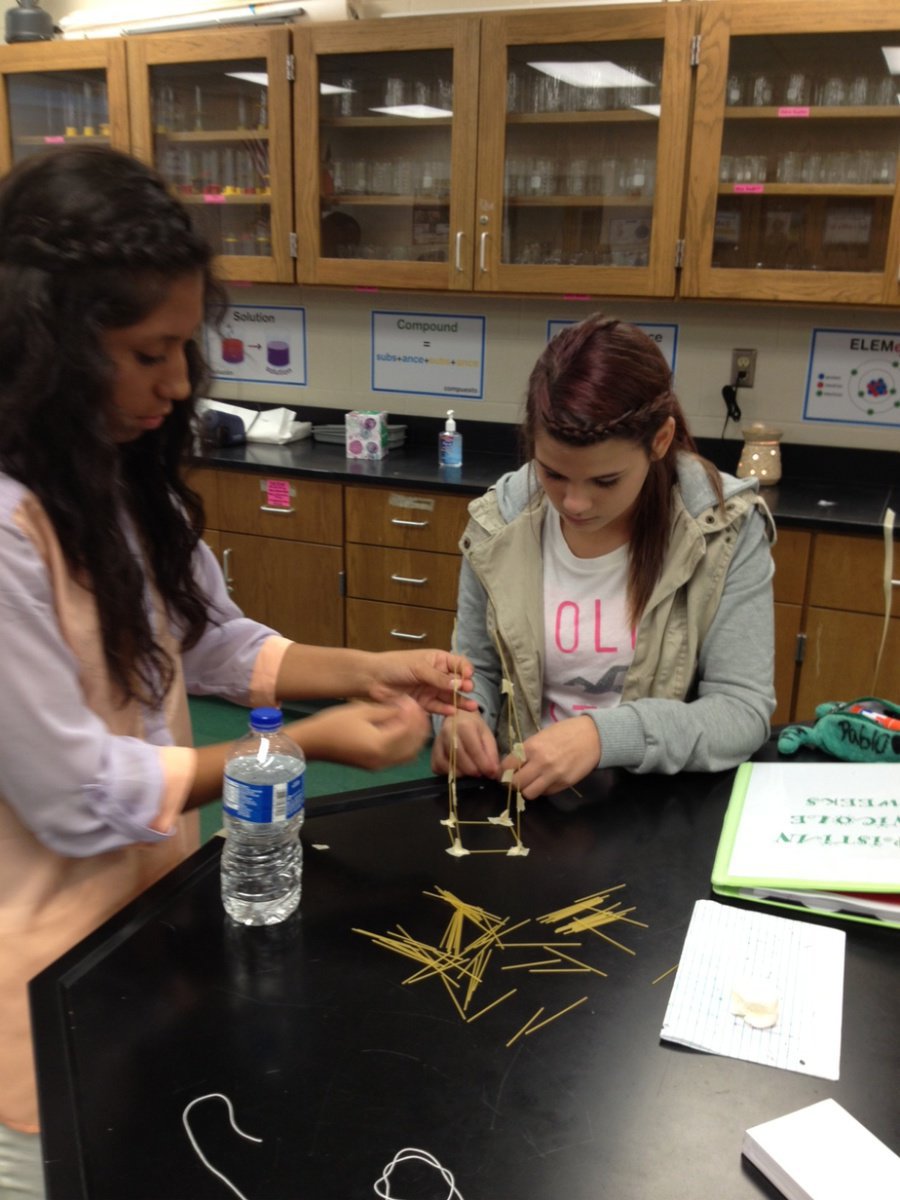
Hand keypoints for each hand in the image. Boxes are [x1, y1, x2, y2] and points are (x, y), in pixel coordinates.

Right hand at [285, 696, 429, 770]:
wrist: (314, 743)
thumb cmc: (334, 723)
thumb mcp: (362, 711)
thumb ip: (388, 711)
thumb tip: (407, 708)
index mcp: (380, 745)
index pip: (409, 729)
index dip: (414, 714)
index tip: (412, 701)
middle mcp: (384, 759)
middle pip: (414, 744)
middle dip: (419, 725)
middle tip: (417, 708)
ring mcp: (381, 766)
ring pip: (411, 753)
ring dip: (417, 737)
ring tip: (415, 718)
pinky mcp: (377, 766)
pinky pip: (401, 758)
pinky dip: (409, 745)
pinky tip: (406, 731)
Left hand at [366, 649, 476, 716]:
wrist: (373, 679)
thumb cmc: (395, 665)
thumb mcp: (419, 667)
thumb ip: (439, 677)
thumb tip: (459, 683)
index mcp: (438, 660)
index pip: (458, 664)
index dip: (465, 670)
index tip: (468, 676)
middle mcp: (437, 675)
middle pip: (456, 682)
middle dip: (464, 687)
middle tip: (468, 690)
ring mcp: (431, 689)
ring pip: (449, 697)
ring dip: (460, 701)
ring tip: (472, 707)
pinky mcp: (423, 703)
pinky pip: (438, 707)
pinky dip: (445, 710)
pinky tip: (453, 712)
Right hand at [431, 708, 500, 778]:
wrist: (458, 718)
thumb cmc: (474, 728)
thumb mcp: (487, 736)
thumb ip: (492, 754)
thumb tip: (493, 773)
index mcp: (464, 725)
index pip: (473, 748)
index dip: (483, 764)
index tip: (491, 774)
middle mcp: (447, 732)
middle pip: (459, 757)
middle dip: (472, 770)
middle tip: (481, 775)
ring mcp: (437, 742)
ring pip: (447, 764)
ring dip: (461, 773)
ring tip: (471, 773)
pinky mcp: (432, 752)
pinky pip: (438, 767)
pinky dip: (449, 773)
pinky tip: (459, 771)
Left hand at [499, 716, 600, 799]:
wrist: (593, 737)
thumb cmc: (566, 732)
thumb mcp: (542, 735)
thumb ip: (527, 750)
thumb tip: (513, 764)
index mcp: (532, 747)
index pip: (507, 766)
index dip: (502, 772)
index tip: (503, 773)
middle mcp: (540, 763)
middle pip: (515, 783)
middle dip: (511, 783)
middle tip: (514, 780)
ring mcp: (553, 775)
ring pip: (528, 793)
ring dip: (526, 789)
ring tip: (529, 783)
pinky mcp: (564, 784)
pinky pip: (545, 793)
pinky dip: (542, 789)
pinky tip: (544, 781)